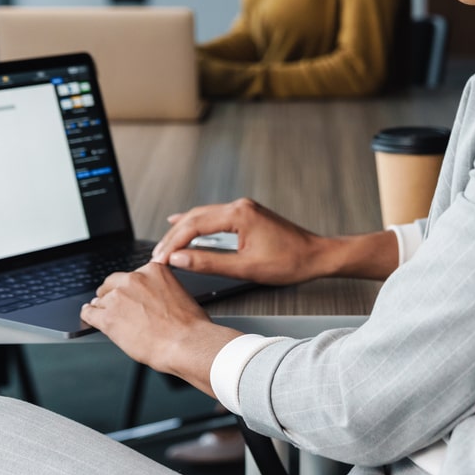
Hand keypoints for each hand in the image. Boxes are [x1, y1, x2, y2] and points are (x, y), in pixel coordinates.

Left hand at [80, 262, 240, 391]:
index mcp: (152, 270)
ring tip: (109, 318)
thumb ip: (158, 289)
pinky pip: (89, 312)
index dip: (128, 288)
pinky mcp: (108, 317)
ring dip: (103, 308)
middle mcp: (133, 279)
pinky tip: (90, 317)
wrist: (186, 343)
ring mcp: (118, 297)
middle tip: (117, 308)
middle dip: (112, 295)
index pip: (131, 275)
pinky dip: (89, 315)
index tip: (128, 296)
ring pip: (100, 300)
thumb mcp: (177, 293)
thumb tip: (147, 299)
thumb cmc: (188, 324)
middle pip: (111, 284)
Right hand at [151, 197, 328, 285]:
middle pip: (195, 217)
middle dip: (173, 237)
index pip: (194, 225)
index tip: (160, 259)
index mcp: (239, 215)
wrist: (317, 255)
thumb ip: (209, 263)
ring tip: (165, 248)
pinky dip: (197, 224)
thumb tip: (180, 260)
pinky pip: (214, 217)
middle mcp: (239, 206)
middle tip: (156, 256)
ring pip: (203, 216)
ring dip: (183, 231)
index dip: (174, 243)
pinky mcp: (247, 215)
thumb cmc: (289, 262)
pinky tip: (182, 225)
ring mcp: (243, 209)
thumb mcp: (246, 268)